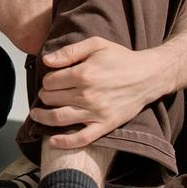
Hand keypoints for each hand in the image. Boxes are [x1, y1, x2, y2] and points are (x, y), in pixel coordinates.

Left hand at [30, 37, 159, 148]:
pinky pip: (82, 138)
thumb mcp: (96, 45)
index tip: (52, 80)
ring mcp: (96, 112)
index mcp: (84, 74)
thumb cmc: (120, 58)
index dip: (47, 80)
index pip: (50, 81)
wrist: (149, 76)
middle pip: (51, 99)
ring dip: (43, 117)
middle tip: (47, 94)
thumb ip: (69, 51)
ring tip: (37, 114)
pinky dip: (65, 142)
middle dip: (45, 96)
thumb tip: (46, 61)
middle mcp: (87, 95)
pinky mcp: (106, 125)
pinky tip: (52, 141)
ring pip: (59, 118)